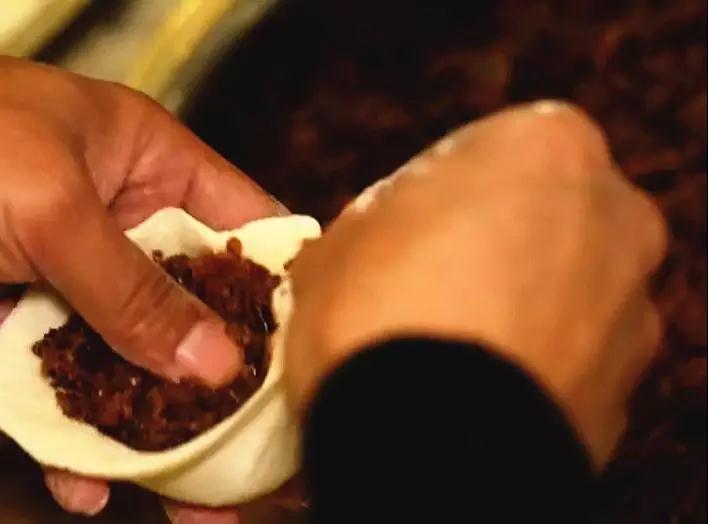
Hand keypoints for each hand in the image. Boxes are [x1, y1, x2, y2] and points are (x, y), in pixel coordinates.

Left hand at [0, 57, 280, 521]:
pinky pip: (64, 385)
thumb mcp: (48, 203)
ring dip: (159, 422)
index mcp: (150, 165)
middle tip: (255, 441)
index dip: (281, 282)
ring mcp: (74, 279)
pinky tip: (89, 481)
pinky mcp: (22, 324)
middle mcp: (122, 225)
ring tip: (191, 491)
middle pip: (196, 306)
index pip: (245, 223)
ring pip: (137, 357)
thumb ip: (132, 287)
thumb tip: (215, 363)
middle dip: (224, 376)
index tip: (307, 347)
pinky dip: (74, 435)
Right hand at [284, 101, 667, 468]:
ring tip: (454, 346)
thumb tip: (390, 240)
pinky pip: (571, 359)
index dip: (436, 193)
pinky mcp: (625, 390)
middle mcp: (615, 217)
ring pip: (565, 289)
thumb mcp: (343, 240)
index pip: (485, 153)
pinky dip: (536, 365)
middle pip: (543, 216)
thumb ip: (386, 220)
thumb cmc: (377, 312)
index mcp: (548, 146)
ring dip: (522, 304)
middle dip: (494, 239)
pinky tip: (480, 388)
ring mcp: (630, 308)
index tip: (403, 230)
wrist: (423, 445)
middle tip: (431, 281)